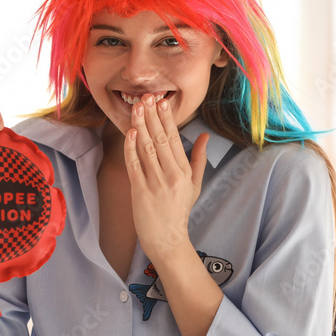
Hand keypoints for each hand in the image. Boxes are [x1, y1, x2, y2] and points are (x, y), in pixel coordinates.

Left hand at [124, 94, 208, 264]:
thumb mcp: (194, 184)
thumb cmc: (179, 211)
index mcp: (184, 171)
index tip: (162, 101)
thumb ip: (199, 159)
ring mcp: (155, 182)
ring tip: (136, 108)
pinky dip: (131, 147)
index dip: (167, 118)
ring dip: (140, 125)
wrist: (167, 239)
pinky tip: (130, 132)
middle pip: (160, 139)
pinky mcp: (140, 190)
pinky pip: (134, 164)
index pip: (174, 139)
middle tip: (146, 97)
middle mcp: (171, 175)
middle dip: (152, 116)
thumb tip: (205, 135)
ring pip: (146, 148)